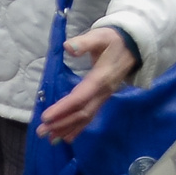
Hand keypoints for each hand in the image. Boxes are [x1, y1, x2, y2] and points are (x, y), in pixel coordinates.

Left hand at [36, 25, 138, 142]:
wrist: (134, 45)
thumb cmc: (113, 40)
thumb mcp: (100, 36)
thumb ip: (84, 42)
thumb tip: (68, 47)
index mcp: (100, 78)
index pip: (80, 98)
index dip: (63, 108)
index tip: (46, 117)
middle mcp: (103, 92)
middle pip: (82, 113)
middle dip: (61, 123)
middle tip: (41, 131)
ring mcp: (104, 96)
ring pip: (86, 117)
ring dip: (67, 128)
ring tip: (50, 138)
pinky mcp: (103, 98)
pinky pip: (90, 116)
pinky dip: (78, 128)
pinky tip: (67, 137)